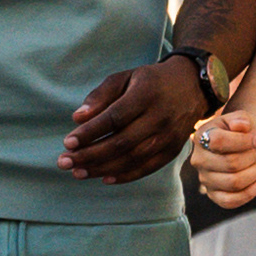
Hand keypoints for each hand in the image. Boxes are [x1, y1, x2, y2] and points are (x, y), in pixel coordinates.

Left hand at [61, 60, 208, 183]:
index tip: (67, 142)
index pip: (114, 118)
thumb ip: (100, 95)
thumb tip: (77, 118)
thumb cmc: (149, 81)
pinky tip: (104, 178)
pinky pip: (147, 168)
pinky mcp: (173, 150)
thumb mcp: (124, 77)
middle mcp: (160, 117)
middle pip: (121, 142)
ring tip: (77, 172)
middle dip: (90, 155)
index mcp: (146, 94)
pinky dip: (125, 176)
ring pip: (132, 158)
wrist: (191, 86)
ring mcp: (169, 136)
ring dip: (102, 168)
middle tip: (64, 162)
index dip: (90, 132)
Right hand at [188, 106, 255, 208]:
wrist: (239, 146)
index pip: (219, 141)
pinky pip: (231, 201)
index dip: (243, 141)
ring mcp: (205, 179)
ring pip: (234, 183)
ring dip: (255, 173)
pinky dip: (251, 192)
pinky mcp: (213, 195)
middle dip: (251, 157)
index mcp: (202, 137)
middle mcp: (199, 160)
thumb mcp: (241, 119)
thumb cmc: (240, 131)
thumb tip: (241, 126)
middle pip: (231, 164)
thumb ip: (241, 119)